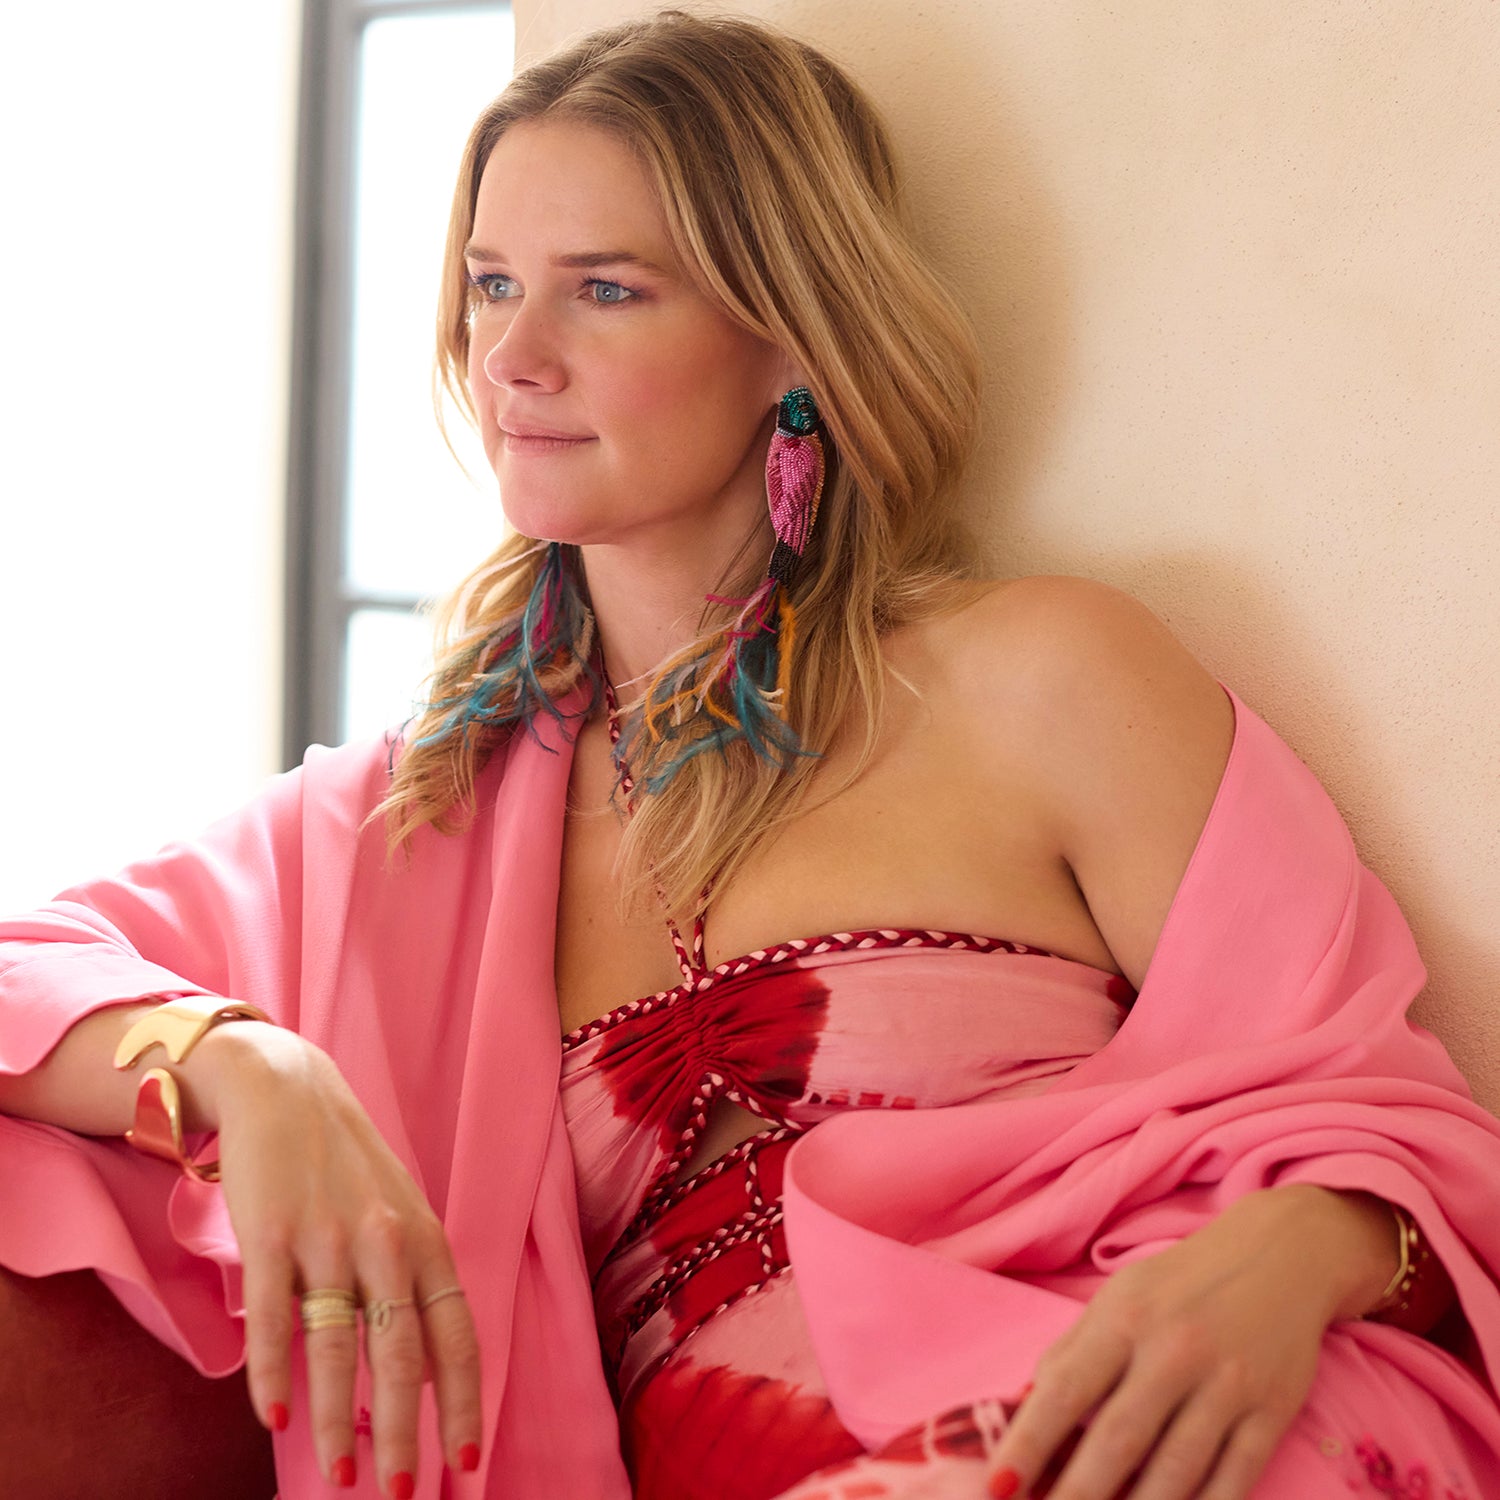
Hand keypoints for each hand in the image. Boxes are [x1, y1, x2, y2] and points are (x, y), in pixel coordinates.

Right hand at [193, 1024, 482, 1494]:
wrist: (286, 1088)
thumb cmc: (348, 1165)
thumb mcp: (401, 1213)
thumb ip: (416, 1284)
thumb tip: (430, 1372)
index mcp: (425, 1240)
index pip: (455, 1335)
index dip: (464, 1401)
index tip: (466, 1461)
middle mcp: (386, 1242)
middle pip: (400, 1355)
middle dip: (404, 1432)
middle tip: (400, 1492)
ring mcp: (328, 1238)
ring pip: (338, 1348)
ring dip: (336, 1421)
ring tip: (341, 1479)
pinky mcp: (272, 1235)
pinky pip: (276, 1318)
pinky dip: (275, 1374)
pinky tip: (274, 1418)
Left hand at [984, 1185, 1395, 1499]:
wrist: (1279, 1253)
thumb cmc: (1179, 1284)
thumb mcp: (1118, 1299)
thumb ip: (1073, 1352)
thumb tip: (1025, 1408)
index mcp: (1124, 1320)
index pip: (1065, 1390)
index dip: (1028, 1442)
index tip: (996, 1487)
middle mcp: (1173, 1351)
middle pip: (1117, 1440)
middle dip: (1077, 1496)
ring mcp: (1226, 1385)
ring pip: (1176, 1472)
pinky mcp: (1272, 1412)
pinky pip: (1233, 1480)